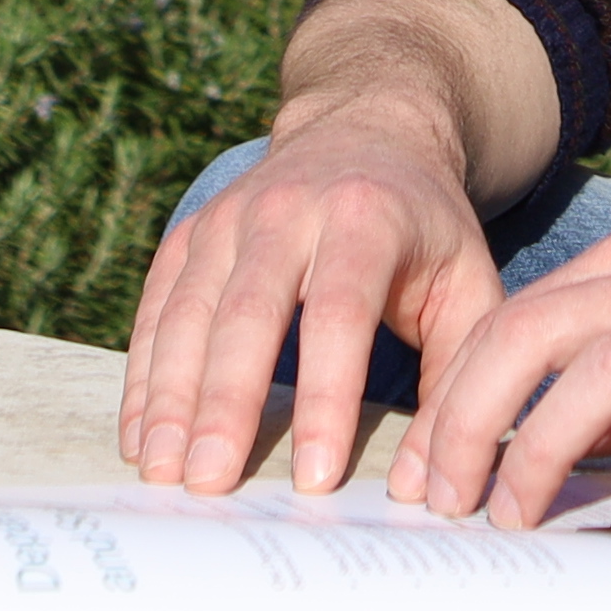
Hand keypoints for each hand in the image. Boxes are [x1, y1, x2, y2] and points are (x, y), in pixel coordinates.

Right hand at [119, 84, 503, 495]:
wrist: (368, 130)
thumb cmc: (425, 231)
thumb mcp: (469, 282)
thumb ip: (459, 373)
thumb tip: (429, 479)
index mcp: (366, 220)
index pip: (339, 316)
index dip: (325, 398)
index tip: (313, 476)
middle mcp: (288, 211)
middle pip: (248, 314)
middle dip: (226, 403)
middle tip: (210, 481)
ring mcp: (229, 218)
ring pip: (190, 311)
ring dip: (172, 396)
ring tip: (164, 469)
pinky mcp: (192, 232)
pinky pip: (158, 306)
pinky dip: (145, 373)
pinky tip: (141, 434)